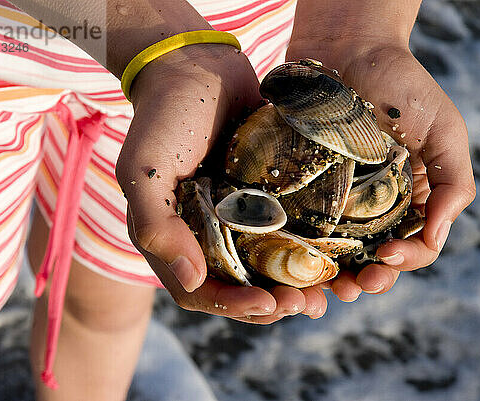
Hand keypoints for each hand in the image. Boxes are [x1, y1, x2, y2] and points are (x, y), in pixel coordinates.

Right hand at [116, 45, 327, 322]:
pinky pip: (286, 230)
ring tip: (325, 292)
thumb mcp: (145, 169)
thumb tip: (192, 280)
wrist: (197, 66)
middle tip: (305, 304)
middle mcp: (206, 233)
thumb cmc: (164, 115)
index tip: (268, 304)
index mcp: (174, 237)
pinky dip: (307, 248)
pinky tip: (334, 253)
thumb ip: (155, 224)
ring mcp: (238, 215)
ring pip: (267, 266)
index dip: (233, 306)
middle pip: (240, 286)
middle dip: (271, 303)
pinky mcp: (265, 195)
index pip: (201, 291)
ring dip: (294, 285)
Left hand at [287, 43, 475, 299]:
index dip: (406, 260)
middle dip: (368, 280)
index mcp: (412, 198)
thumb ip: (453, 183)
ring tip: (322, 288)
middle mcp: (375, 205)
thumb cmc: (402, 87)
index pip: (416, 246)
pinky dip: (299, 249)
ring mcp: (338, 198)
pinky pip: (302, 225)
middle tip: (353, 287)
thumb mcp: (445, 131)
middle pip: (374, 259)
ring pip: (336, 252)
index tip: (387, 254)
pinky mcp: (304, 185)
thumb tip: (437, 235)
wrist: (349, 49)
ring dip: (332, 277)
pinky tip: (290, 260)